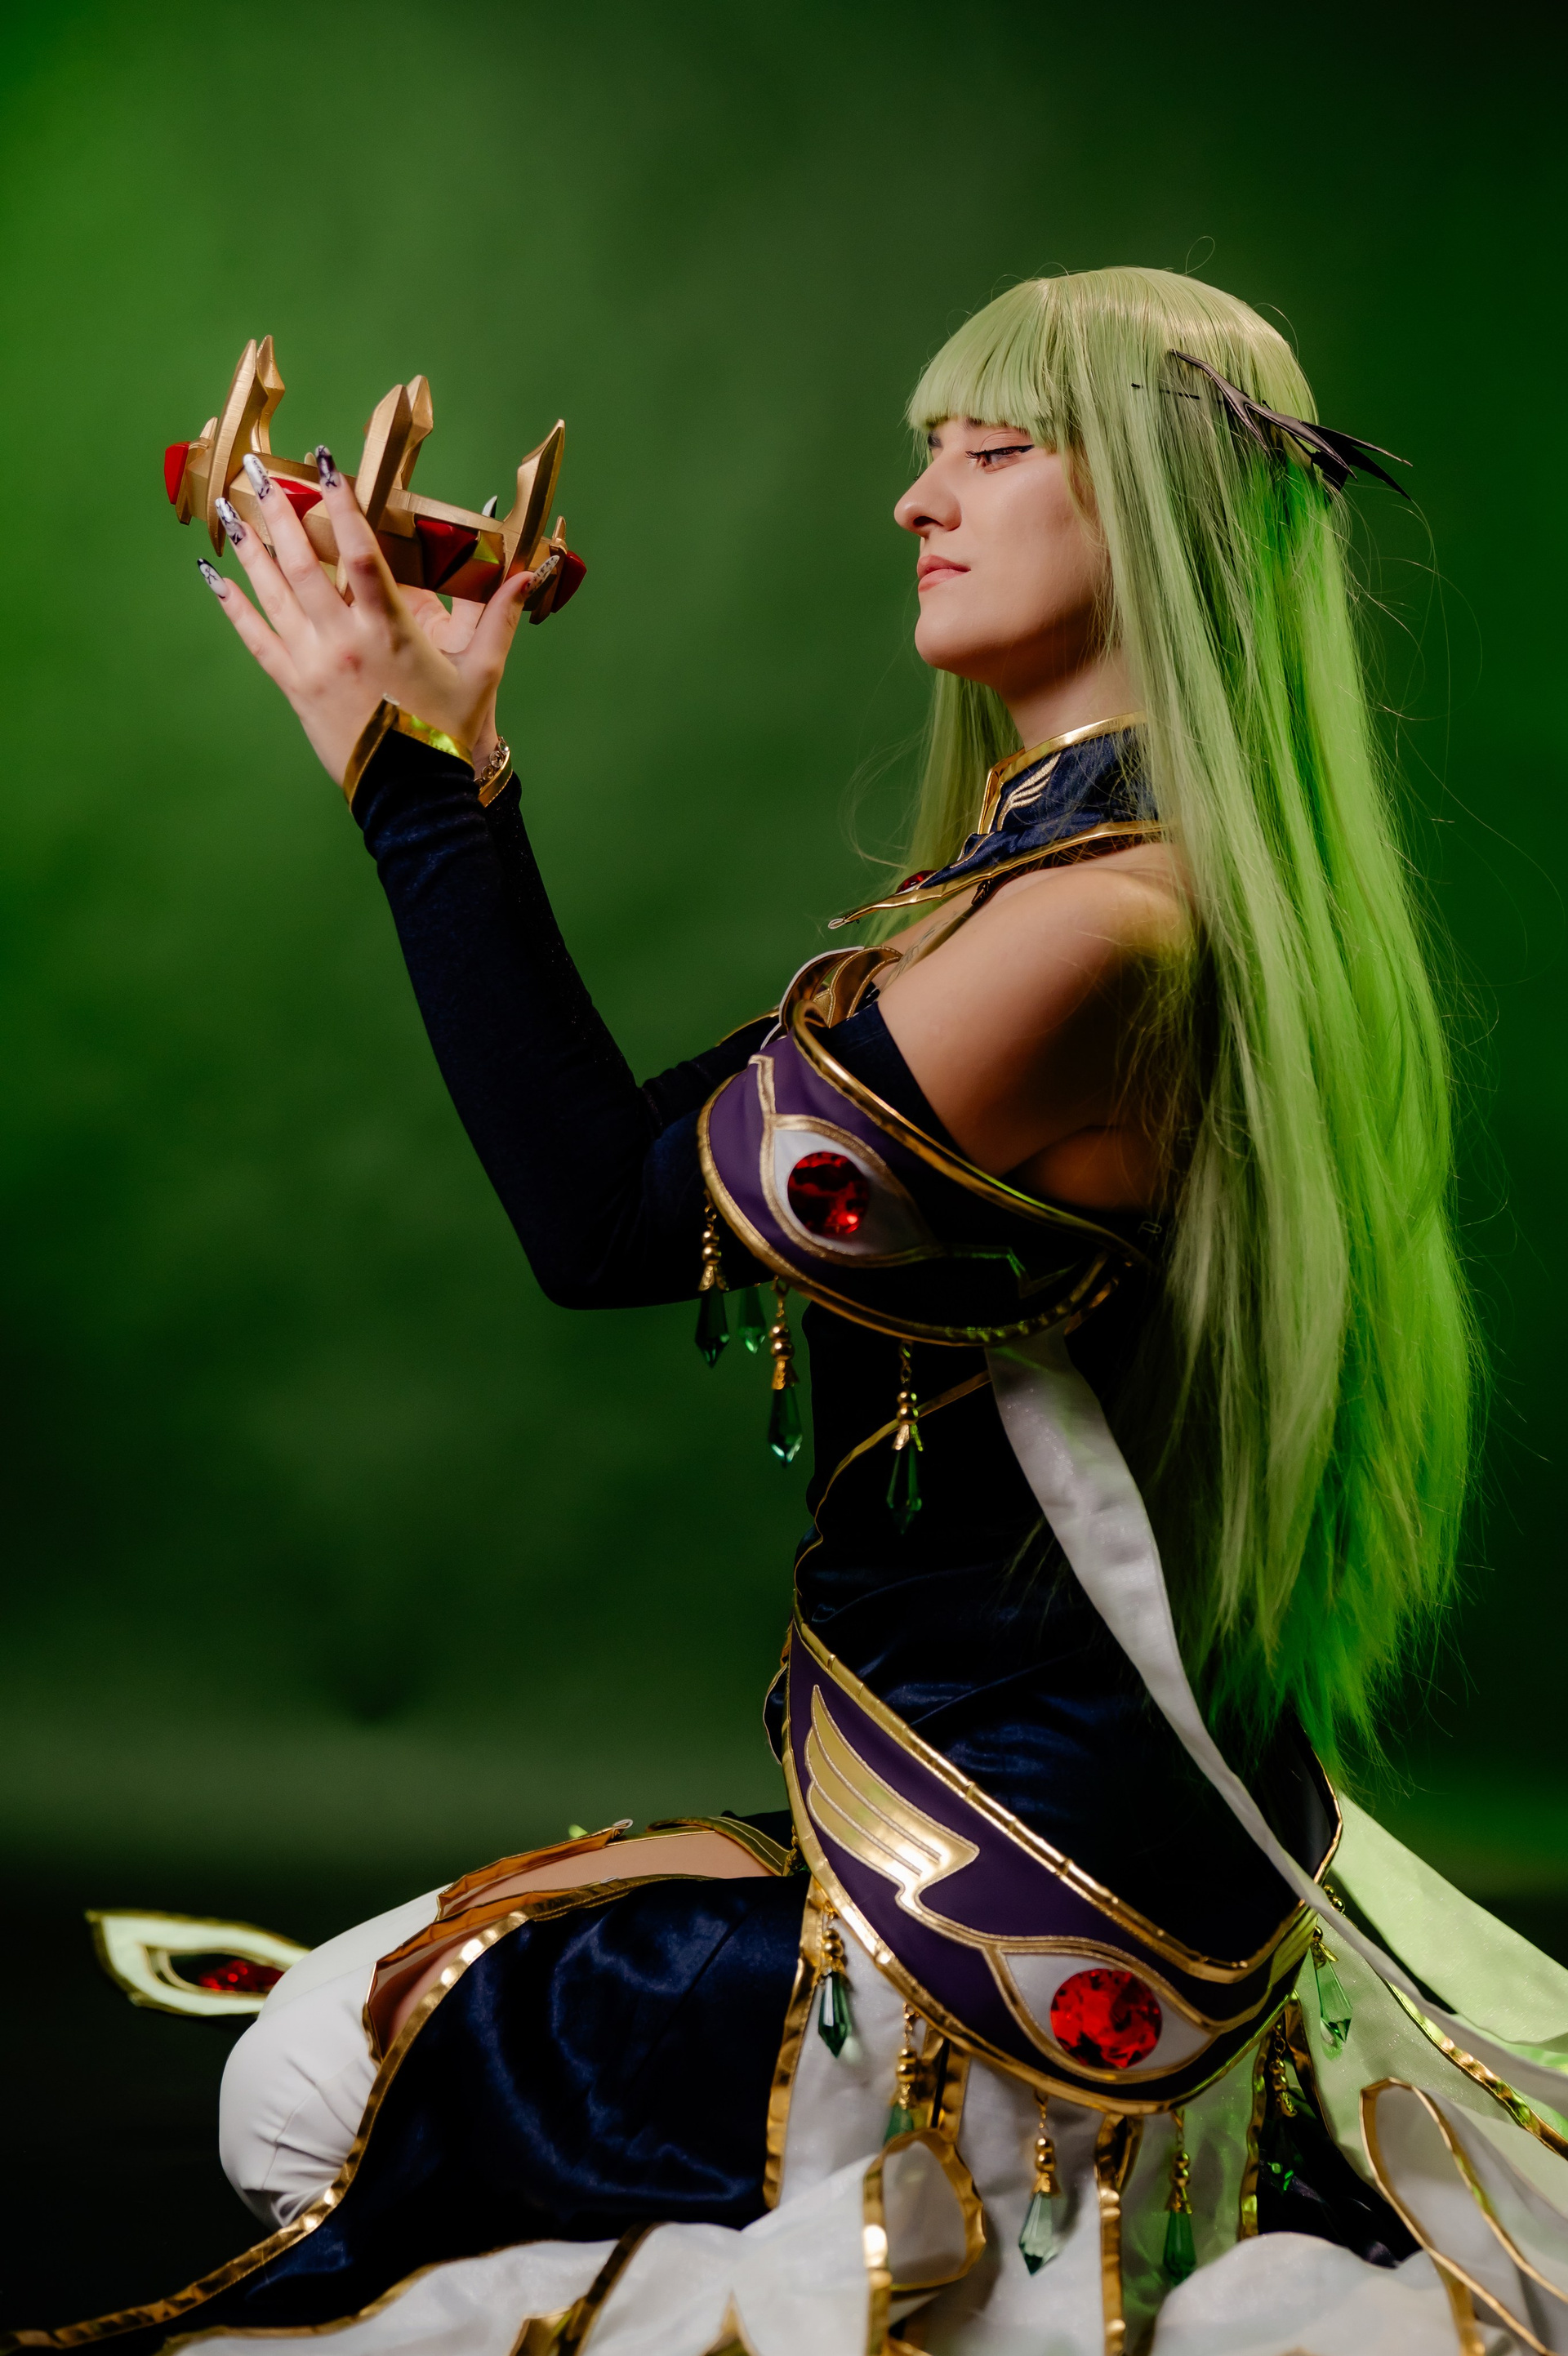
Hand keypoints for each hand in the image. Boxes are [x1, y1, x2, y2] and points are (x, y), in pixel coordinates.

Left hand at [198, 447, 536, 789]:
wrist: (414, 796)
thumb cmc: (449, 735)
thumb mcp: (482, 673)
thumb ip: (500, 617)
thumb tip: (530, 574)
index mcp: (390, 630)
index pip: (358, 552)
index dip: (342, 505)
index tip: (327, 467)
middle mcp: (344, 640)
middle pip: (302, 563)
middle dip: (279, 512)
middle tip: (257, 471)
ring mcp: (314, 664)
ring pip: (273, 594)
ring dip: (250, 548)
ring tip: (230, 508)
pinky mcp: (295, 688)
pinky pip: (256, 639)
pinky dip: (234, 606)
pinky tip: (214, 577)